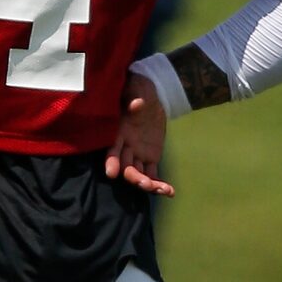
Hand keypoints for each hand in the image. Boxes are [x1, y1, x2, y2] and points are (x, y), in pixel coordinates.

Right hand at [105, 71, 173, 196]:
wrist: (147, 95)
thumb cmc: (137, 88)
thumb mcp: (135, 89)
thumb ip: (134, 96)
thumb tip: (137, 104)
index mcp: (118, 132)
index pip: (112, 150)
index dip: (111, 161)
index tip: (111, 173)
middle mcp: (125, 147)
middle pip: (125, 167)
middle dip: (133, 177)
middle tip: (144, 184)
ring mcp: (137, 154)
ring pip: (139, 174)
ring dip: (148, 184)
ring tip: (163, 190)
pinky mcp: (150, 157)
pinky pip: (153, 173)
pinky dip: (160, 184)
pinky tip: (170, 192)